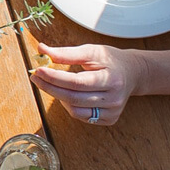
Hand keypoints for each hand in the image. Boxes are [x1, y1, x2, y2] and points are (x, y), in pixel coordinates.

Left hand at [30, 43, 148, 125]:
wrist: (133, 73)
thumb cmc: (110, 61)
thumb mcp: (91, 51)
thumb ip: (66, 53)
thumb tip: (41, 50)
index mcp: (112, 79)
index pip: (76, 82)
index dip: (54, 78)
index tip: (38, 70)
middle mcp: (114, 98)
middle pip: (73, 97)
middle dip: (50, 87)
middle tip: (35, 77)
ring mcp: (113, 111)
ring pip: (74, 110)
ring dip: (59, 97)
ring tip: (55, 84)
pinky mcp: (109, 119)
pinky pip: (81, 116)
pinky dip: (70, 106)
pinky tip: (70, 94)